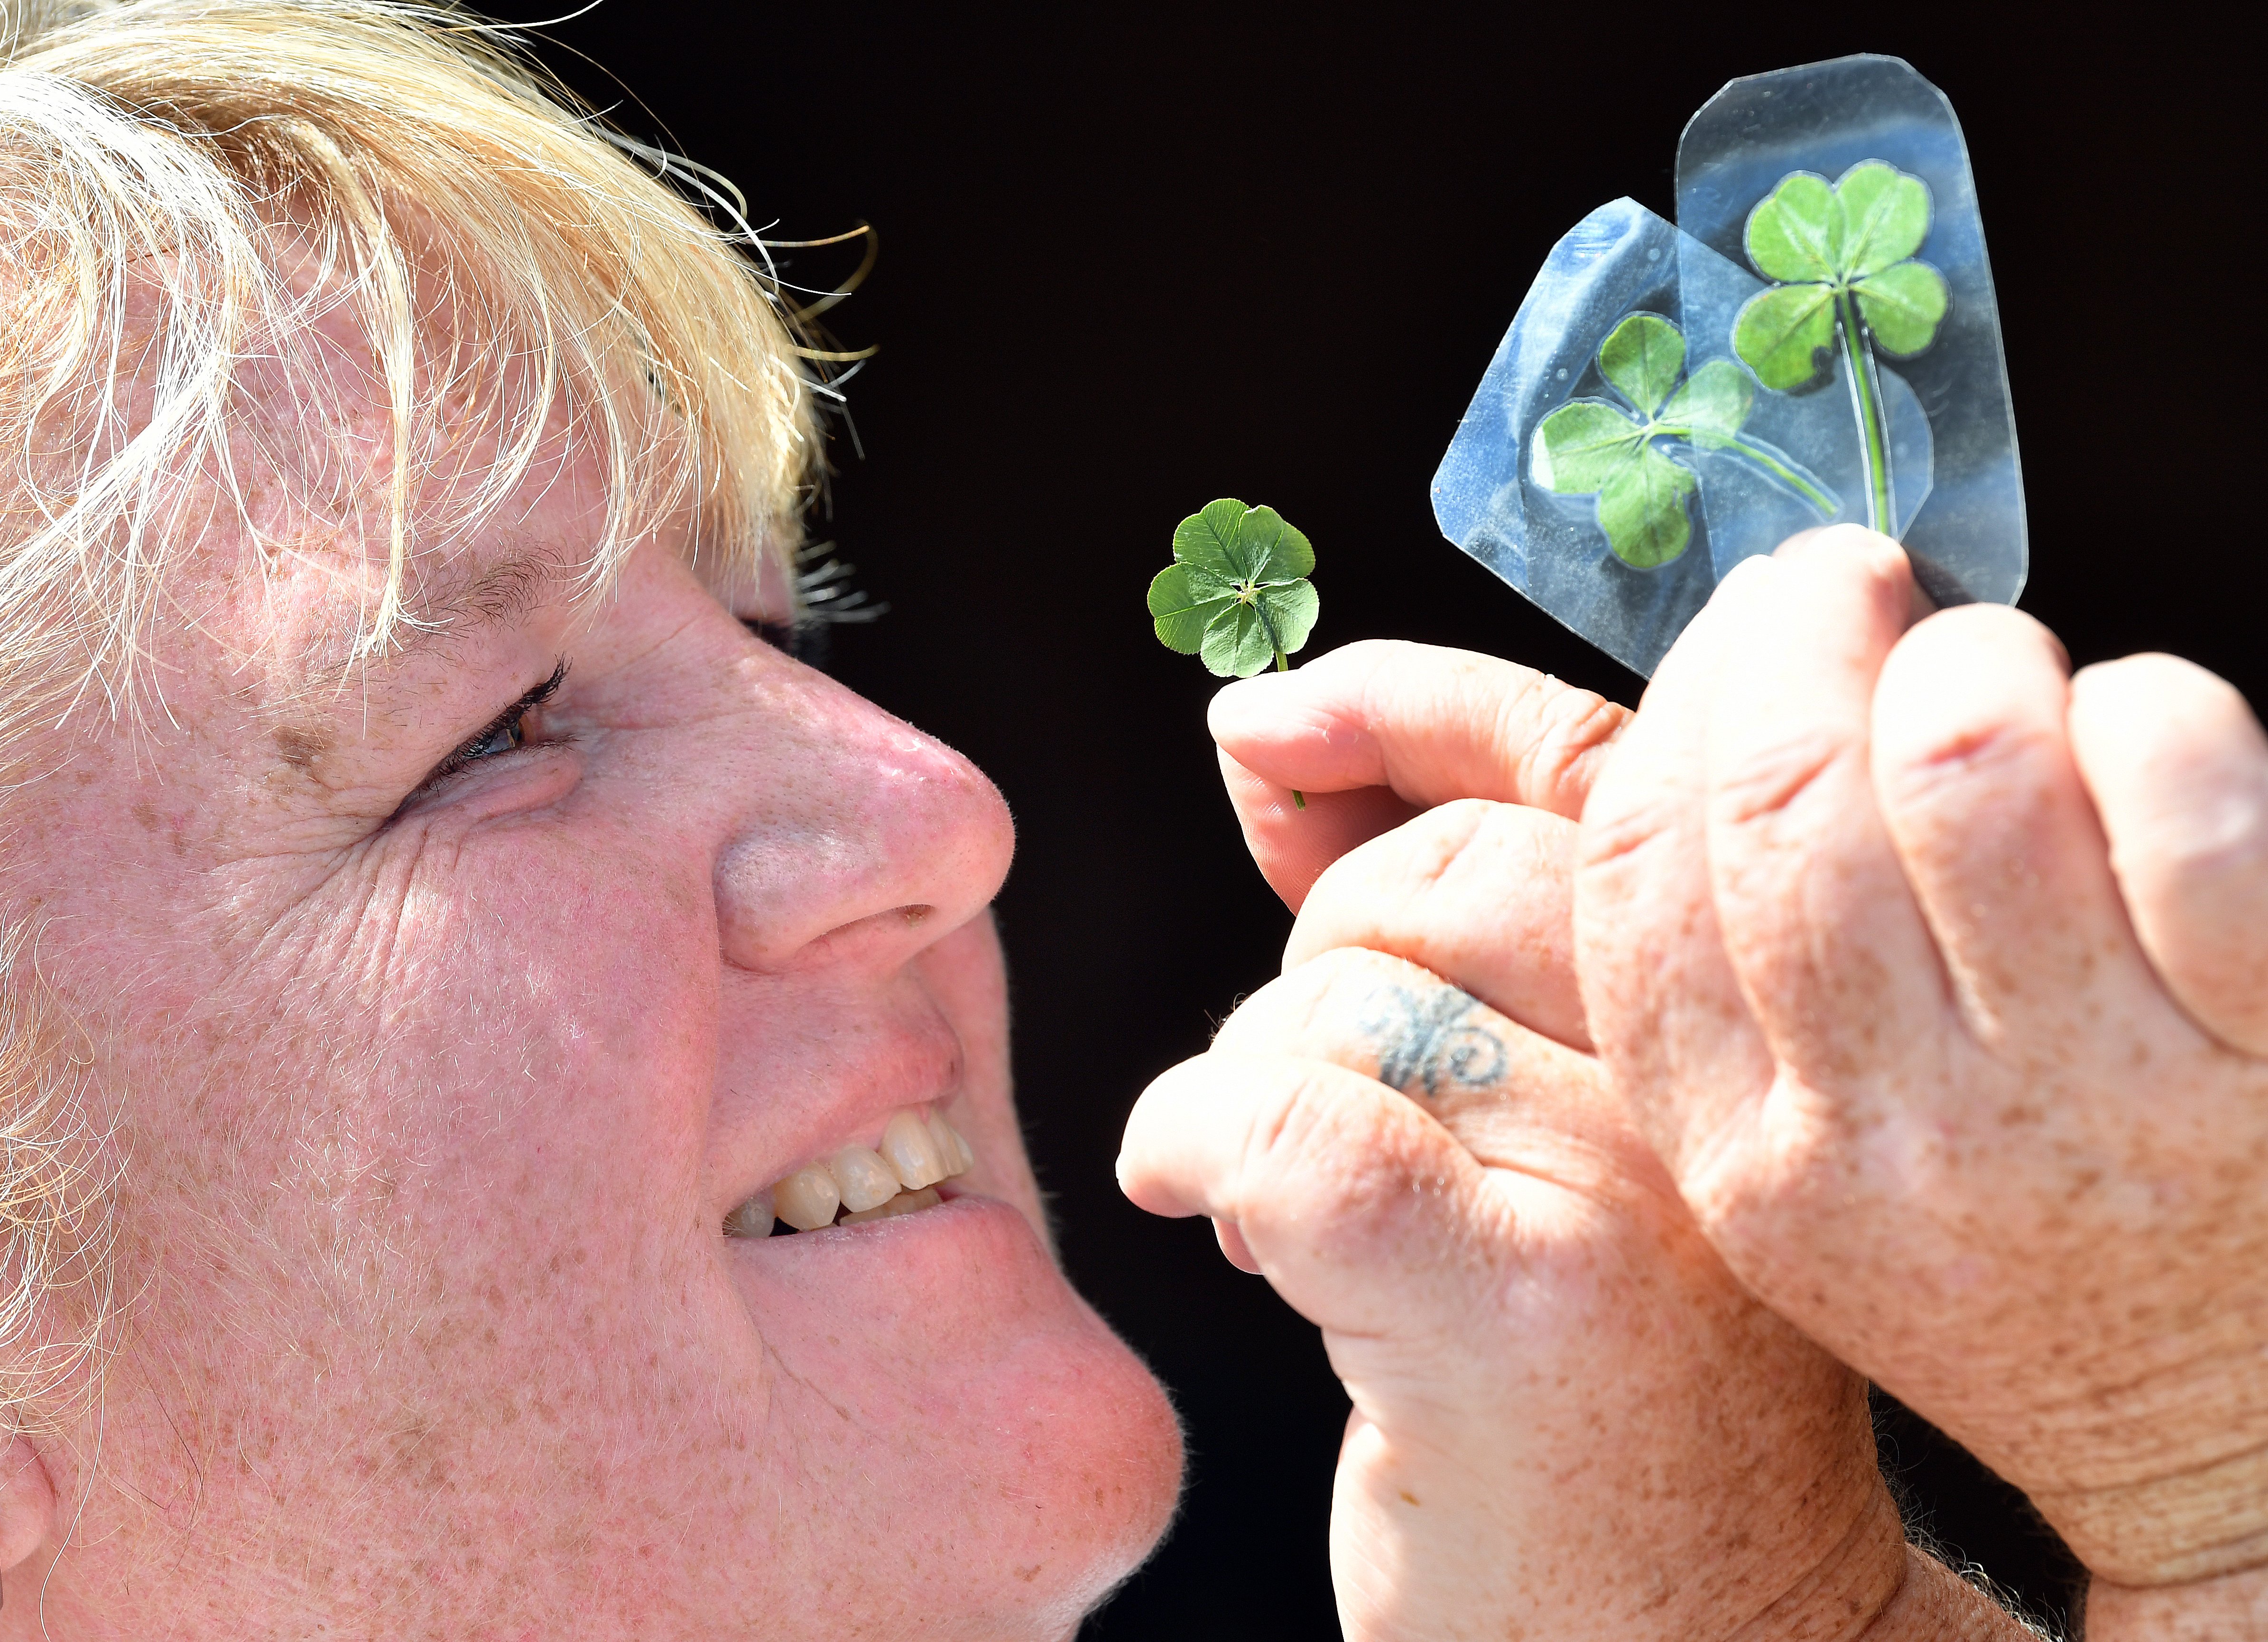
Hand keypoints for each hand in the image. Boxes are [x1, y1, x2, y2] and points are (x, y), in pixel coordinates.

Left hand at [1119, 646, 2024, 1640]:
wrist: (1692, 1630)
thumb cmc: (1610, 1374)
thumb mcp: (1558, 1100)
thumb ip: (1452, 915)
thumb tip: (1272, 738)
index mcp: (1745, 1002)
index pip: (1575, 768)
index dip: (1403, 707)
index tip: (1267, 718)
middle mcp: (1723, 1080)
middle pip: (1436, 882)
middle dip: (1320, 966)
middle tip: (1326, 1091)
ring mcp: (1636, 1193)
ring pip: (1348, 1005)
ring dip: (1264, 1080)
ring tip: (1308, 1202)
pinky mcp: (1524, 1310)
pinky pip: (1290, 1128)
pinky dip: (1198, 1143)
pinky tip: (1197, 1194)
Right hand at [1574, 527, 2267, 1593]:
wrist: (2234, 1441)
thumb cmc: (2028, 1254)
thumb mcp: (1816, 1163)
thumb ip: (1736, 972)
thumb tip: (1712, 701)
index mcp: (1748, 1157)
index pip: (1633, 867)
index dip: (1686, 699)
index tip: (1742, 631)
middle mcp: (1892, 1141)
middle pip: (1782, 795)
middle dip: (1810, 628)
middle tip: (1853, 584)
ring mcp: (2083, 1102)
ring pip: (1964, 759)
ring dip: (1982, 660)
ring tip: (2009, 677)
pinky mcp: (2263, 1056)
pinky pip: (2168, 783)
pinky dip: (2152, 712)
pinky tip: (2141, 746)